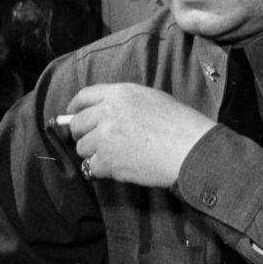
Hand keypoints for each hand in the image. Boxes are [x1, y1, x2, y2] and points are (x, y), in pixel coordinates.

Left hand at [66, 84, 215, 186]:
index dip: (74, 107)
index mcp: (119, 93)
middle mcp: (107, 112)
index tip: (72, 114)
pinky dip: (101, 170)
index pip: (84, 96)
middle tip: (93, 141)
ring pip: (82, 148)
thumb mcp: (151, 98)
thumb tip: (101, 113)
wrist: (190, 148)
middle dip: (81, 134)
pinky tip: (117, 168)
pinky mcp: (107, 161)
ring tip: (113, 156)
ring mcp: (105, 138)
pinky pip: (91, 167)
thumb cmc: (179, 123)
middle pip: (77, 124)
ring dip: (93, 154)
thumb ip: (123, 102)